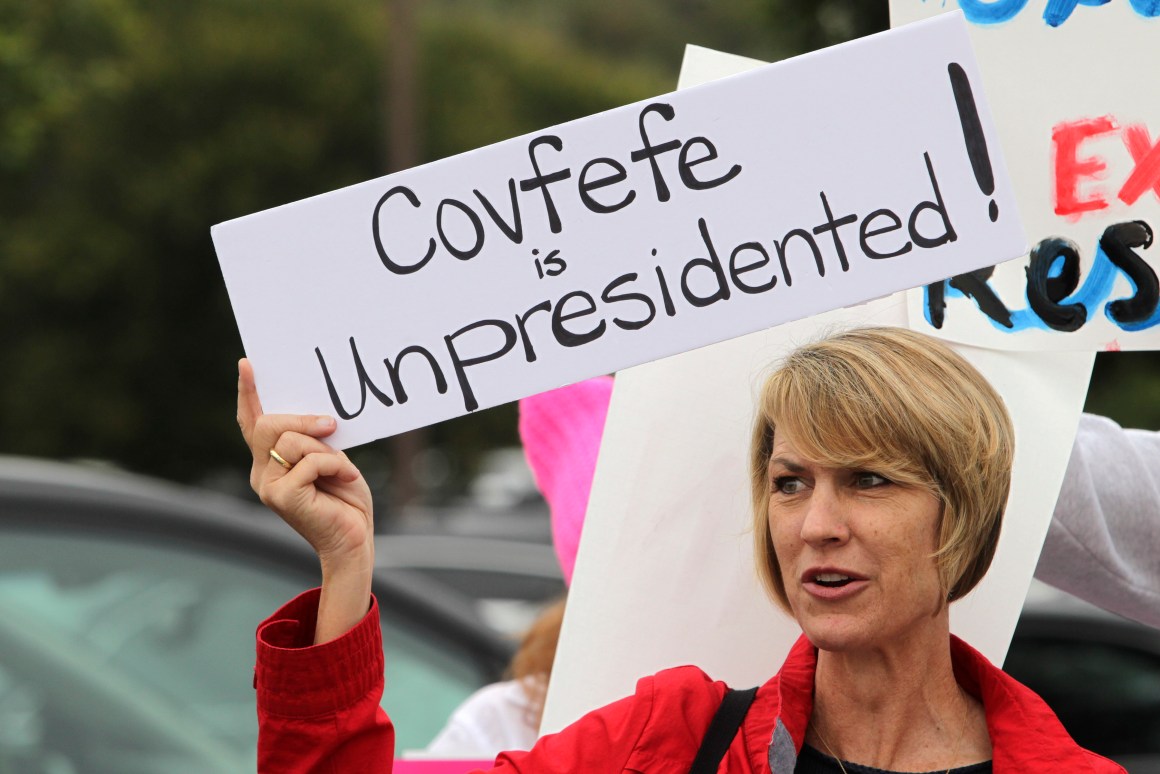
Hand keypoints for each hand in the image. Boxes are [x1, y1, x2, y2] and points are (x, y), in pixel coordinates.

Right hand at [237, 358, 373, 642]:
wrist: (354, 542)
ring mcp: (268, 488)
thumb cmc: (345, 501)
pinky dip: (335, 464)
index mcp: (269, 463)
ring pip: (291, 441)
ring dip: (325, 449)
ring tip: (342, 468)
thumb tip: (316, 417)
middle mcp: (261, 474)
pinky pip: (310, 461)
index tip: (248, 364)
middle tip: (332, 424)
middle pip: (269, 425)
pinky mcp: (283, 498)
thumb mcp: (330, 460)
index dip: (249, 394)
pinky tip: (347, 478)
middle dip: (303, 419)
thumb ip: (313, 441)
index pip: (252, 423)